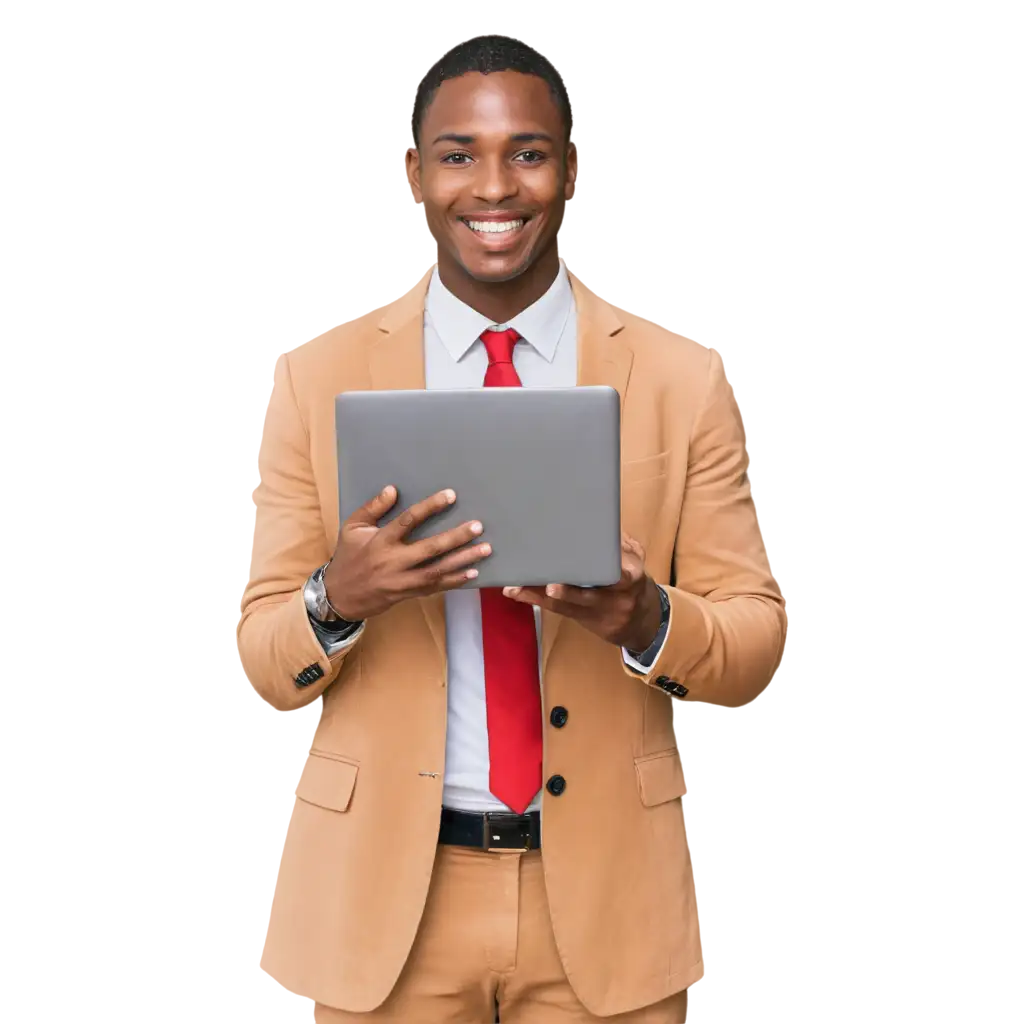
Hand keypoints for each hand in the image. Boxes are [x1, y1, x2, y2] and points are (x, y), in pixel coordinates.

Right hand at [323, 485, 491, 620]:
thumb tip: (393, 489)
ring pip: (437, 570)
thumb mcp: (352, 528)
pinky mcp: (408, 594)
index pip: (408, 521)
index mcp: (380, 541)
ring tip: (485, 549)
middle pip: (430, 548)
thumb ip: (373, 508)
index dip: (430, 507)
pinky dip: (455, 580)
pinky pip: (436, 587)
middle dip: (456, 537)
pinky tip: (473, 572)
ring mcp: (402, 580)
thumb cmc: (348, 557)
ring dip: (463, 560)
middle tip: (478, 526)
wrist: (340, 596)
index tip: (451, 495)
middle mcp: (393, 561)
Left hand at [502, 534, 662, 650]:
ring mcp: (597, 611)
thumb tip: (598, 518)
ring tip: (517, 587)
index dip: (606, 570)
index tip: (588, 561)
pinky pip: (557, 610)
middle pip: (588, 595)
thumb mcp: (635, 558)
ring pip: (566, 606)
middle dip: (567, 590)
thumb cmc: (632, 579)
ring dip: (539, 596)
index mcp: (631, 577)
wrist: (642, 622)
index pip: (619, 574)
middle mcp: (615, 598)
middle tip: (548, 584)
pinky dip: (536, 600)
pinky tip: (517, 592)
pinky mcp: (582, 619)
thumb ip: (619, 542)